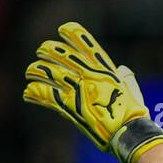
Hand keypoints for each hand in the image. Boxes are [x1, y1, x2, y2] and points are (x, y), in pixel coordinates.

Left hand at [23, 22, 162, 162]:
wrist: (128, 133)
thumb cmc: (134, 114)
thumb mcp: (132, 90)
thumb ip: (126, 77)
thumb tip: (122, 69)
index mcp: (103, 68)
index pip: (84, 42)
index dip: (71, 32)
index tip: (62, 29)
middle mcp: (88, 74)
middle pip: (60, 53)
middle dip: (48, 50)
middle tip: (41, 51)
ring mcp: (77, 89)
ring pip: (48, 72)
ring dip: (36, 70)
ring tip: (30, 72)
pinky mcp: (70, 106)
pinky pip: (46, 95)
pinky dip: (35, 93)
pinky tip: (28, 93)